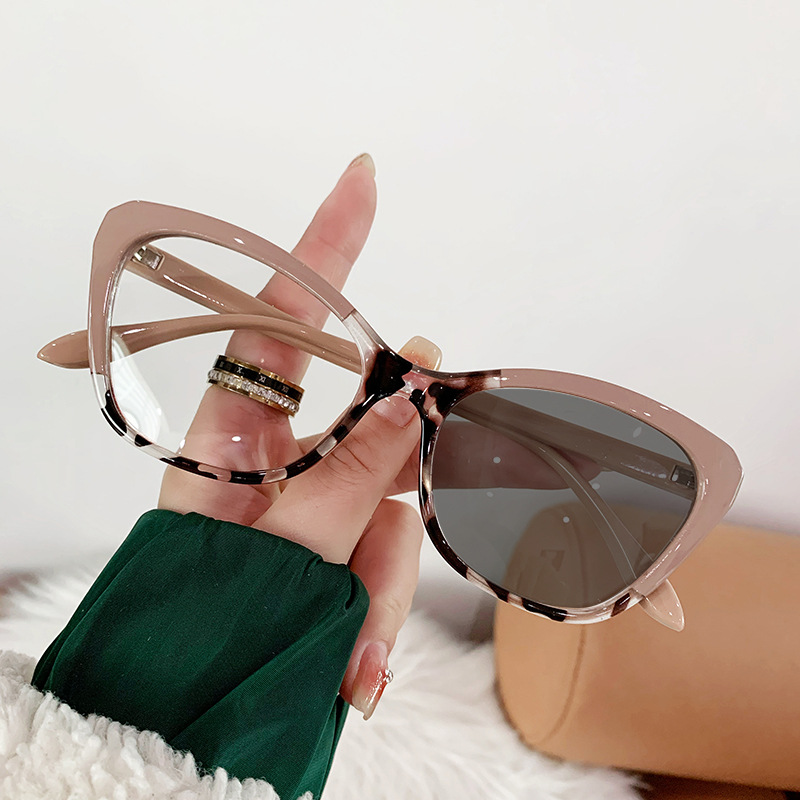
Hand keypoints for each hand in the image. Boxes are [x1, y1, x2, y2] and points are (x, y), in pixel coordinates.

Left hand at [158, 154, 437, 718]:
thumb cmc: (210, 621)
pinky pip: (382, 544)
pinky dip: (377, 603)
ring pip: (388, 502)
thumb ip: (359, 465)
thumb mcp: (293, 547)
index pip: (283, 316)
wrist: (188, 704)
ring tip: (352, 663)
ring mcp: (305, 490)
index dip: (324, 245)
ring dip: (379, 584)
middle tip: (374, 572)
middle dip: (387, 508)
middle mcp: (271, 448)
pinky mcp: (330, 531)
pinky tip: (355, 667)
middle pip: (368, 434)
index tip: (361, 177)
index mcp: (231, 431)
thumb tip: (413, 383)